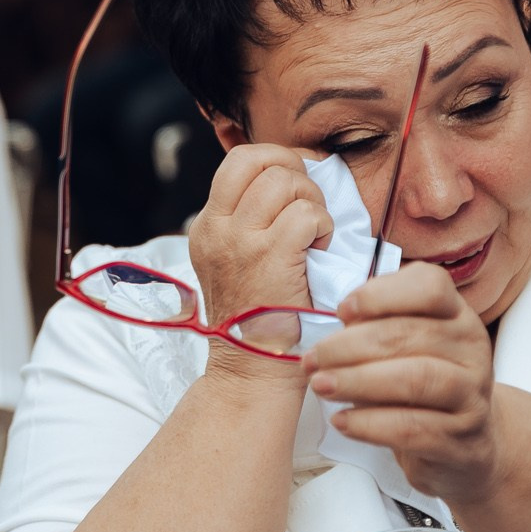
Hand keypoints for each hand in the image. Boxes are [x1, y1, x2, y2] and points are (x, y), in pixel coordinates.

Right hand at [186, 144, 331, 376]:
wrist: (253, 371)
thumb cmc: (259, 320)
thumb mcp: (236, 263)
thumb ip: (252, 222)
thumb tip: (296, 179)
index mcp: (207, 227)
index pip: (239, 160)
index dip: (277, 160)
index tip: (298, 184)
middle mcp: (216, 229)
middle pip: (261, 160)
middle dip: (297, 175)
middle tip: (309, 207)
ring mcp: (240, 242)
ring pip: (286, 182)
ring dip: (313, 202)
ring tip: (315, 234)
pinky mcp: (269, 257)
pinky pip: (306, 214)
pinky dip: (323, 226)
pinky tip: (319, 250)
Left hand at [305, 262, 503, 504]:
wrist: (465, 444)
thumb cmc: (421, 384)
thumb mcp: (406, 346)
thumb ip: (376, 326)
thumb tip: (339, 321)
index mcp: (456, 315)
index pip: (431, 287)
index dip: (382, 294)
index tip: (342, 310)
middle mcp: (471, 349)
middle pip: (409, 335)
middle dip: (350, 346)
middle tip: (313, 359)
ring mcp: (471, 395)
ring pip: (415, 379)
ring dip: (358, 381)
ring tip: (321, 385)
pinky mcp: (459, 438)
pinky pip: (412, 428)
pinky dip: (370, 424)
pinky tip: (342, 420)